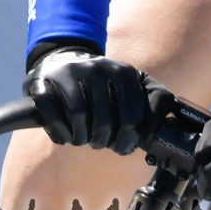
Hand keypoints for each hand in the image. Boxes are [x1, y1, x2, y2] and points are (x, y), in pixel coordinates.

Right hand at [22, 47, 170, 153]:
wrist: (62, 62)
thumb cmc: (103, 84)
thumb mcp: (131, 84)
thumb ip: (154, 98)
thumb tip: (170, 115)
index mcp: (123, 72)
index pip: (132, 116)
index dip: (127, 139)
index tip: (122, 147)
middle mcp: (96, 69)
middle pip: (103, 121)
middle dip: (103, 141)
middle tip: (100, 143)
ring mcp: (67, 74)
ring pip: (78, 119)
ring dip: (81, 139)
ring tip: (83, 138)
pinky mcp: (41, 83)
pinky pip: (52, 117)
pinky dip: (60, 134)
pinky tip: (65, 135)